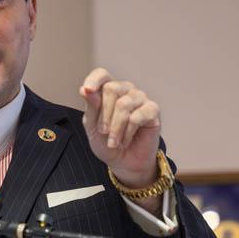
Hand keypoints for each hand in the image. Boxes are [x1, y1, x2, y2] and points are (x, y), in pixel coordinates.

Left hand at [79, 68, 161, 188]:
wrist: (124, 162)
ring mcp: (140, 98)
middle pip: (111, 89)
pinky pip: (137, 117)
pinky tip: (126, 140)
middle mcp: (126, 90)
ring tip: (113, 142)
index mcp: (108, 91)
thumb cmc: (107, 143)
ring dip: (115, 128)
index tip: (88, 90)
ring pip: (123, 104)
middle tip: (103, 132)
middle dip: (103, 116)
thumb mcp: (92, 127)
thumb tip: (85, 89)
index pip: (102, 75)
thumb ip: (91, 108)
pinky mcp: (153, 110)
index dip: (94, 80)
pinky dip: (127, 132)